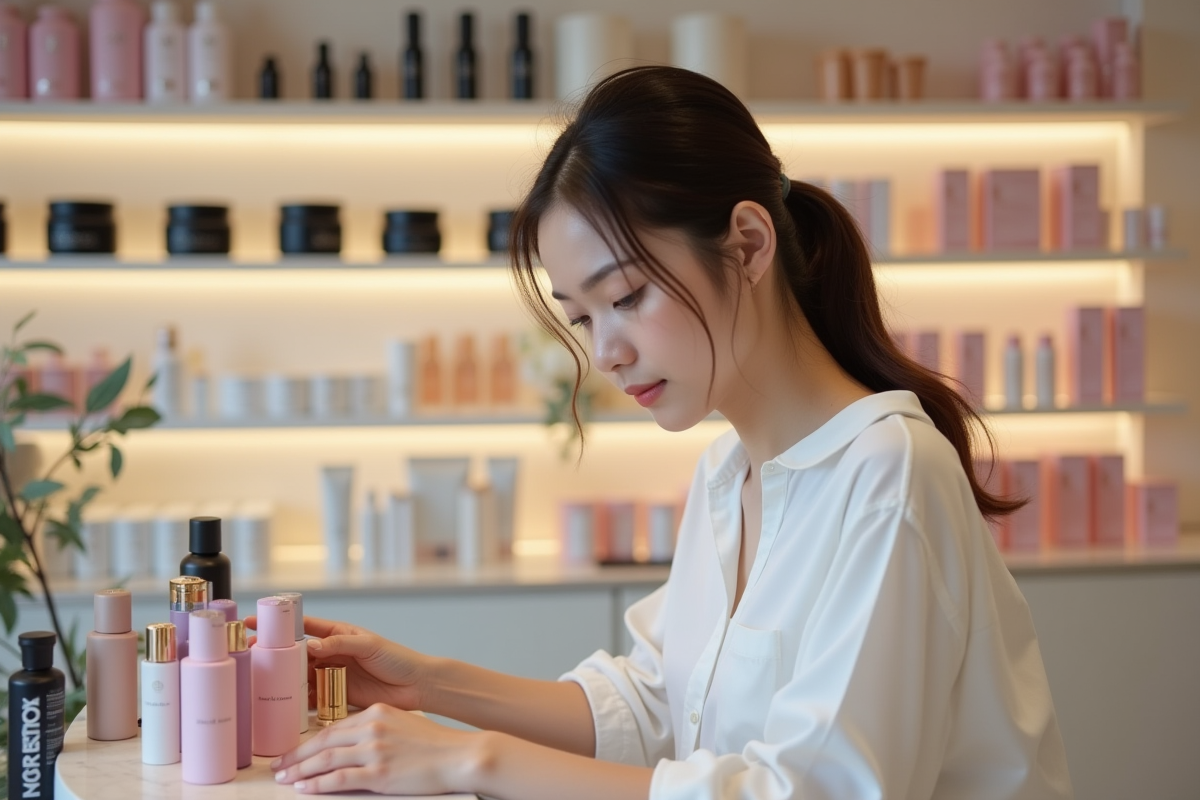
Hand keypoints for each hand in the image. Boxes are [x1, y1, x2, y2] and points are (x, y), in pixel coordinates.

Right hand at [244, 615, 428, 711]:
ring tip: (260, 682)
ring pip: (299, 677)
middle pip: (295, 654)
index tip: (255, 622)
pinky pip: (311, 698)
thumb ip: (341, 643)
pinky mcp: (335, 695)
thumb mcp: (369, 645)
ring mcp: (332, 675)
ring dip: (282, 679)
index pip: (303, 627)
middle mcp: (331, 654)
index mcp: (337, 634)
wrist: (415, 686)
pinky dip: (297, 702)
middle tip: (251, 656)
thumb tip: (312, 645)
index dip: (279, 625)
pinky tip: (282, 705)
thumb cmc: (397, 658)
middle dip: (273, 654)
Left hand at [271, 703, 482, 794]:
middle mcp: (372, 728)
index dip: (307, 742)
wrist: (458, 755)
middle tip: (278, 767)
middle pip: (323, 743)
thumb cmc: (434, 743)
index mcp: (376, 713)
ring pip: (326, 760)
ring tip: (285, 779)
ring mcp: (374, 751)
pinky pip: (340, 779)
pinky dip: (318, 784)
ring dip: (301, 771)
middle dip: (296, 756)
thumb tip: (351, 742)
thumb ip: (375, 727)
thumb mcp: (401, 724)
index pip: (332, 728)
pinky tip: (305, 788)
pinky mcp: (379, 774)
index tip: (292, 752)